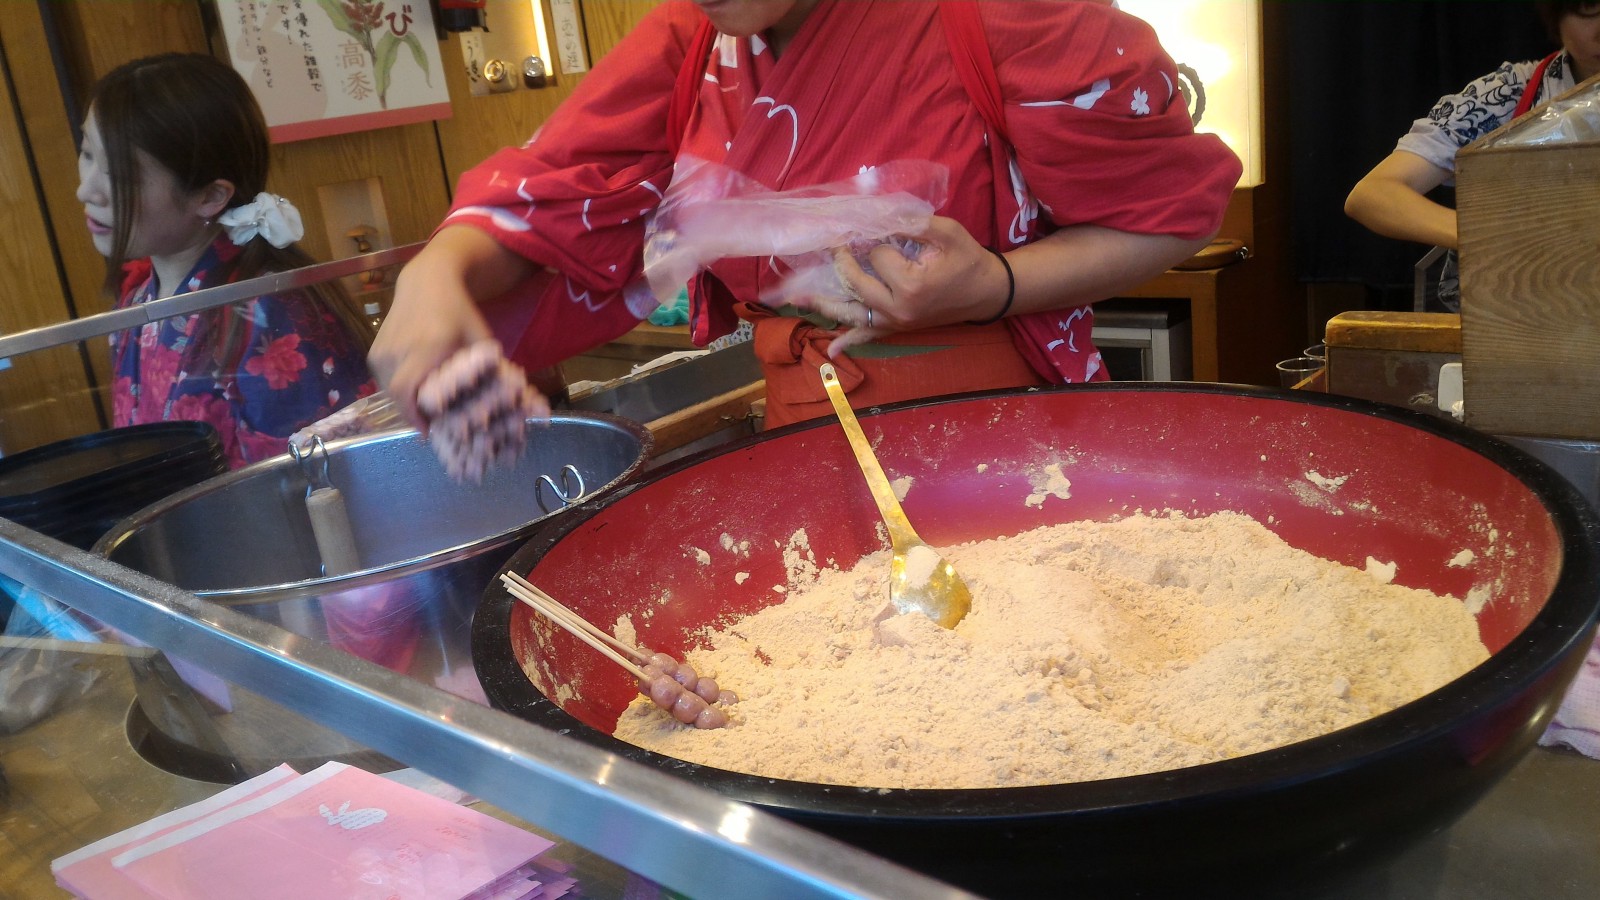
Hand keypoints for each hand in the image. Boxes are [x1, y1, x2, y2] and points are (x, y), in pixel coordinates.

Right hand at [369, 228, 510, 428]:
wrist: (427, 282)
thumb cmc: (460, 314)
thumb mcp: (482, 342)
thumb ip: (504, 375)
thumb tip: (540, 411)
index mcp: (427, 348)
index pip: (408, 392)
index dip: (416, 417)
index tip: (430, 433)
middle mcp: (399, 350)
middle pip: (399, 397)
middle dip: (415, 415)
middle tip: (433, 425)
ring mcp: (383, 351)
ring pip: (389, 392)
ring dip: (408, 404)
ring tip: (427, 410)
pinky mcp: (375, 352)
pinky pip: (384, 382)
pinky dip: (399, 391)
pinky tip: (417, 392)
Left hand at [820, 216, 1009, 355]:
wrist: (987, 293)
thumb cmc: (968, 260)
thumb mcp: (946, 232)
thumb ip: (912, 223)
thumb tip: (877, 216)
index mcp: (909, 284)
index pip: (876, 256)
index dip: (880, 241)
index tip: (890, 235)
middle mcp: (896, 308)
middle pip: (856, 282)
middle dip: (842, 260)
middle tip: (832, 244)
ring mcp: (894, 323)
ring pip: (851, 312)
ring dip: (823, 305)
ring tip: (795, 298)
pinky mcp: (896, 329)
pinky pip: (868, 337)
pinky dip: (849, 342)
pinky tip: (831, 350)